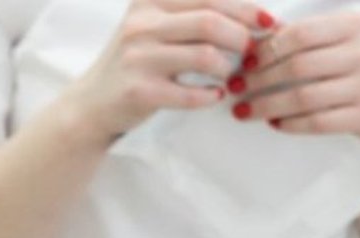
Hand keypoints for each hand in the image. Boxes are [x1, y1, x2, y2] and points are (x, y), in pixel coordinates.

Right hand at [60, 0, 276, 144]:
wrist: (91, 104)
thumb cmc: (135, 63)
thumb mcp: (152, 23)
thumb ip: (189, 11)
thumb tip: (249, 12)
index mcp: (149, 0)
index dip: (246, 9)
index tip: (268, 23)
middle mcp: (141, 24)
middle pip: (211, 21)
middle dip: (242, 38)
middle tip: (252, 53)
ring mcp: (138, 58)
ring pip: (206, 56)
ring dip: (228, 68)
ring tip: (229, 76)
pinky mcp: (140, 92)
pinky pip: (192, 93)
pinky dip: (211, 95)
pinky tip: (213, 96)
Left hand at [227, 7, 359, 149]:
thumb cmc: (345, 67)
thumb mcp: (332, 41)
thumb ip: (299, 37)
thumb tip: (249, 43)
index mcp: (357, 22)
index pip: (300, 34)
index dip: (266, 49)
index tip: (243, 63)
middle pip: (299, 66)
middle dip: (260, 79)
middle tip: (236, 88)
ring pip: (305, 97)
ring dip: (267, 105)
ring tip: (243, 110)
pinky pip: (318, 122)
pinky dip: (290, 124)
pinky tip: (273, 123)